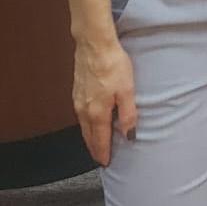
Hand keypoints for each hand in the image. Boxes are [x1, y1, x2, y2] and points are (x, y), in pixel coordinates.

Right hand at [72, 37, 136, 165]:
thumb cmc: (113, 65)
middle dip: (95, 148)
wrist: (94, 45)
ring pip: (83, 125)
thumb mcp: (127, 90)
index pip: (99, 140)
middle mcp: (83, 110)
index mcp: (97, 113)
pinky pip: (80, 114)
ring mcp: (78, 100)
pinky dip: (86, 123)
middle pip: (88, 136)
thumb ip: (128, 114)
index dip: (103, 153)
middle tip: (101, 157)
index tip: (106, 163)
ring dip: (90, 136)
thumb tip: (129, 134)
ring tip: (97, 143)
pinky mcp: (77, 91)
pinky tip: (91, 121)